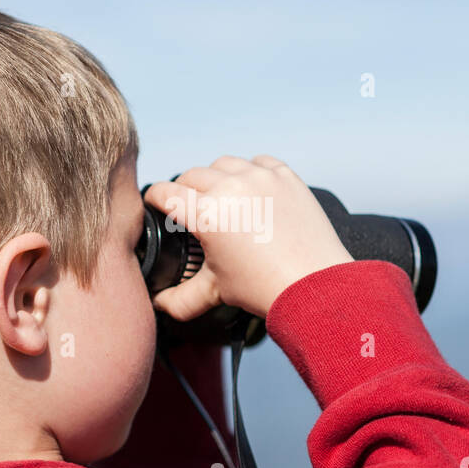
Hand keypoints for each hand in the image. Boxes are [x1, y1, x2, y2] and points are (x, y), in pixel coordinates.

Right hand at [143, 155, 353, 320]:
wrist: (314, 284)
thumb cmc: (264, 287)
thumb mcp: (216, 290)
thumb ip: (181, 298)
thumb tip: (160, 305)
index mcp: (207, 214)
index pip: (165, 193)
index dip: (154, 198)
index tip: (155, 202)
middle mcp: (231, 187)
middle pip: (192, 175)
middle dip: (185, 189)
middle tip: (189, 206)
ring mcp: (261, 178)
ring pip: (224, 164)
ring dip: (216, 176)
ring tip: (219, 195)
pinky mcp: (285, 176)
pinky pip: (259, 162)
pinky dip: (250, 172)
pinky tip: (251, 188)